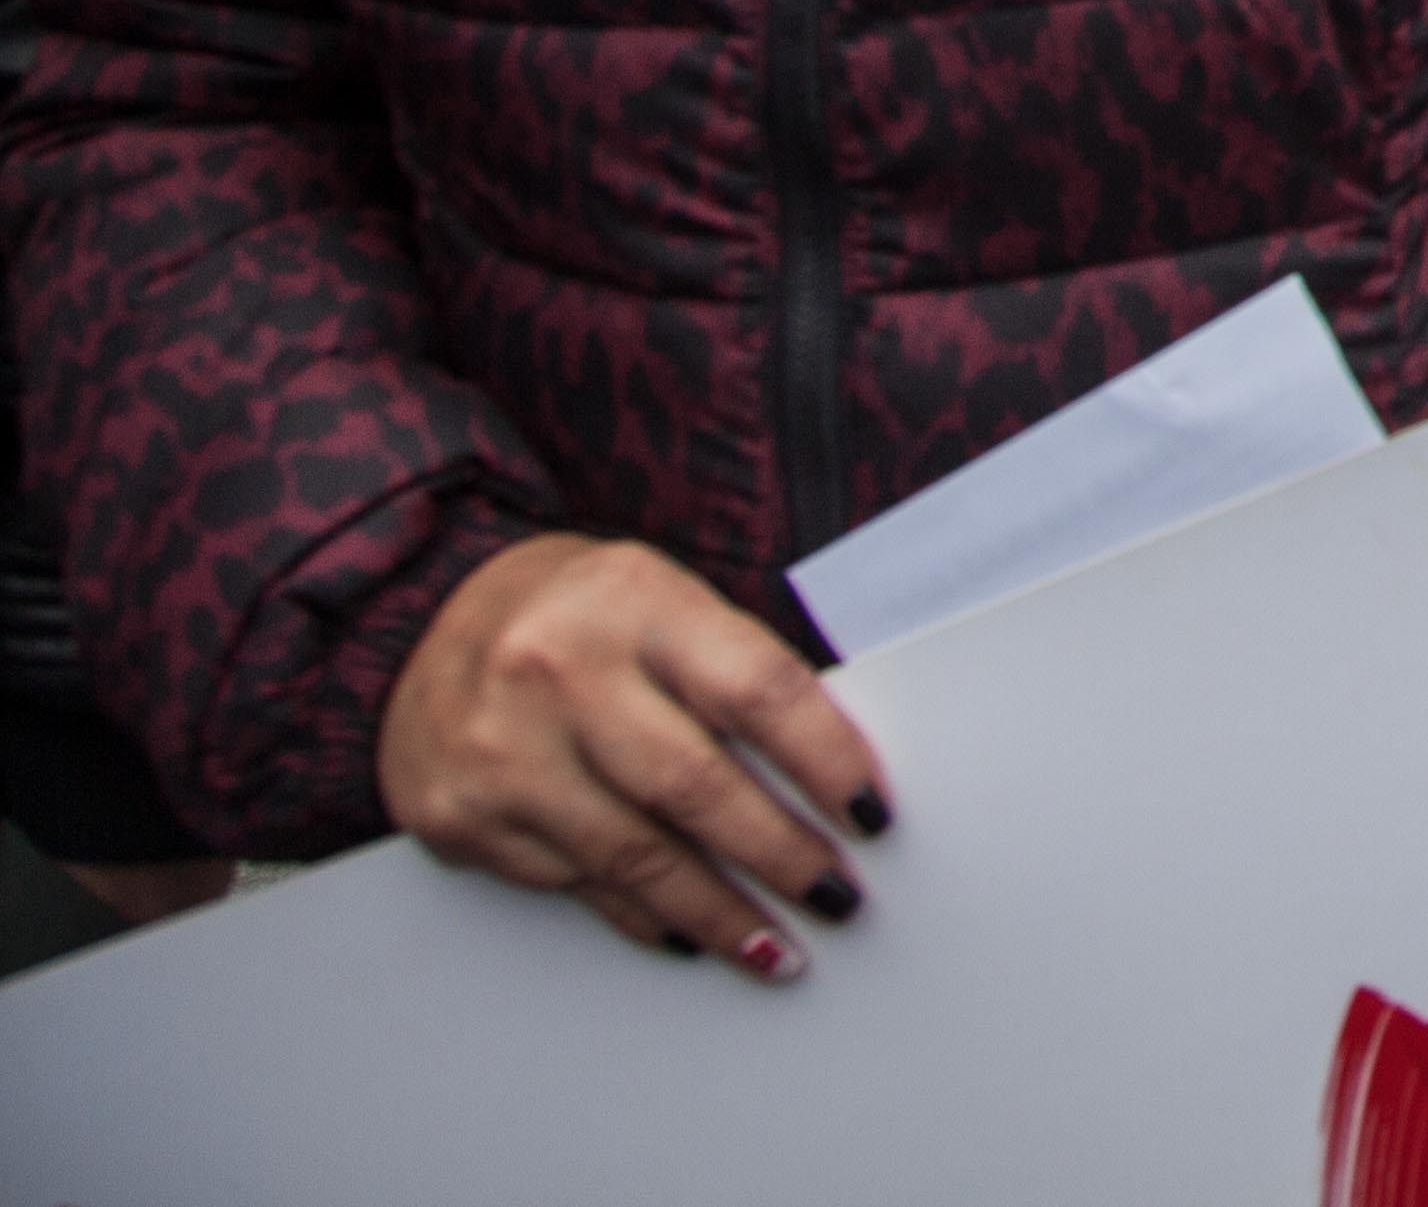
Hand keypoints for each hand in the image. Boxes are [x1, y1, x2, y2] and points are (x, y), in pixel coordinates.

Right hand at [378, 534, 888, 981]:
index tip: (873, 816)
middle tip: (838, 897)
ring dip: (719, 915)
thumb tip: (834, 782)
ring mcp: (502, 753)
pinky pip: (574, 885)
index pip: (756, 691)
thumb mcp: (665, 602)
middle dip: (779, 856)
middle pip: (695, 788)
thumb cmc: (586, 615)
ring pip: (635, 857)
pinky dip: (642, 916)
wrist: (430, 618)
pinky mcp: (460, 819)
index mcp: (636, 605)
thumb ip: (737, 673)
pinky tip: (688, 935)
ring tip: (780, 949)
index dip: (827, 760)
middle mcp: (560, 677)